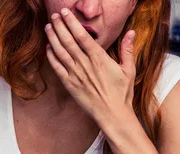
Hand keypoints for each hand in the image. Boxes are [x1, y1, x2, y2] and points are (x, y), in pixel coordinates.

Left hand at [45, 8, 135, 125]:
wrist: (112, 114)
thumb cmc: (122, 93)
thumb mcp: (129, 70)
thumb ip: (127, 50)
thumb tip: (131, 32)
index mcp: (99, 58)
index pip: (82, 36)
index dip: (72, 23)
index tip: (65, 13)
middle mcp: (85, 65)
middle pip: (68, 41)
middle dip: (60, 26)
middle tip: (54, 15)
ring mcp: (76, 75)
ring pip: (61, 52)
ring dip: (53, 38)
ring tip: (48, 26)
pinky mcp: (70, 85)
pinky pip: (57, 68)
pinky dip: (52, 57)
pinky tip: (48, 47)